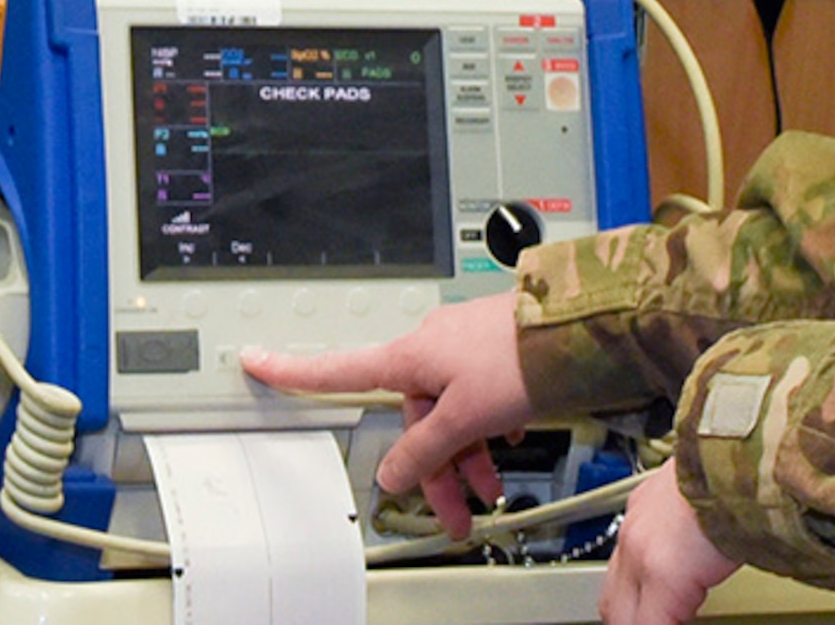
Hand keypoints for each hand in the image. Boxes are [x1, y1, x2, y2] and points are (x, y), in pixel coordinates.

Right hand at [241, 290, 530, 535]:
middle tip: (456, 511)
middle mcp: (432, 344)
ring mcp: (462, 343)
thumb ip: (425, 448)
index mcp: (411, 355)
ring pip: (448, 409)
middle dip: (434, 466)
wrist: (576, 323)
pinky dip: (485, 424)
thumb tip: (394, 472)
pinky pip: (475, 394)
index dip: (294, 370)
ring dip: (466, 452)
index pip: (339, 368)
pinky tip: (509, 440)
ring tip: (491, 488)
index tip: (258, 360)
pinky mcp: (492, 346)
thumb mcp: (465, 416)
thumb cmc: (520, 356)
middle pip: (413, 415)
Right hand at [600, 460, 738, 624]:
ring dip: (630, 603)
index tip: (675, 622)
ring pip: (612, 582)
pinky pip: (623, 547)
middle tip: (661, 621)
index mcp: (661, 573)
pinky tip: (656, 573)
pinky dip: (633, 569)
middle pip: (616, 613)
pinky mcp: (638, 501)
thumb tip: (687, 607)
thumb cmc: (745, 505)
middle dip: (634, 623)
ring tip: (659, 610)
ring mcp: (634, 523)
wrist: (737, 451)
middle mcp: (639, 548)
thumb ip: (690, 601)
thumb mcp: (721, 574)